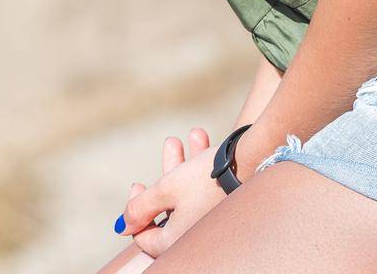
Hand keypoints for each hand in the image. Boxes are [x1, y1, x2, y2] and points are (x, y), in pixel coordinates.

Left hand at [118, 125, 229, 256]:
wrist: (255, 164)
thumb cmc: (207, 179)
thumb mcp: (166, 189)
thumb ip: (140, 207)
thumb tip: (121, 226)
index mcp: (177, 240)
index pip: (145, 235)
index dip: (135, 211)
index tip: (139, 185)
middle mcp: (195, 234)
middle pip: (169, 209)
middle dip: (165, 174)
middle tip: (165, 153)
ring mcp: (212, 220)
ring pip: (189, 193)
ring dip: (184, 163)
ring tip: (186, 136)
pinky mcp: (227, 205)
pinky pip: (207, 188)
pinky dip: (201, 166)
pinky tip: (201, 138)